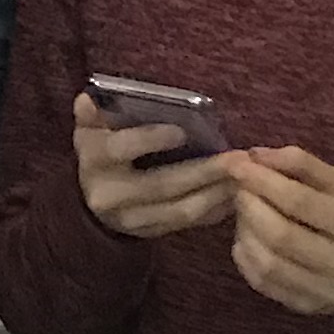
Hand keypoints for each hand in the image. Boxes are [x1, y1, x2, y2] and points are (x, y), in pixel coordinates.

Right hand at [71, 93, 235, 240]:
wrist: (94, 198)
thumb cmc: (100, 151)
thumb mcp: (90, 130)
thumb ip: (91, 113)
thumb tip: (89, 99)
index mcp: (95, 162)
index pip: (120, 150)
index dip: (149, 139)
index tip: (182, 131)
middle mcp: (110, 196)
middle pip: (161, 185)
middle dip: (203, 172)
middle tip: (237, 158)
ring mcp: (132, 220)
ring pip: (180, 212)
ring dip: (216, 194)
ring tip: (243, 175)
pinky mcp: (151, 234)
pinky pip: (189, 225)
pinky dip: (215, 211)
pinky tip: (236, 195)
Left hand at [221, 146, 333, 319]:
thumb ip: (305, 166)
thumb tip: (256, 155)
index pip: (300, 202)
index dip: (263, 182)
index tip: (240, 166)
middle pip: (280, 234)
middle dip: (250, 206)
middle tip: (240, 189)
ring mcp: (326, 292)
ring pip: (267, 263)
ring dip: (244, 231)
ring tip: (243, 212)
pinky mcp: (308, 307)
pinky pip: (264, 283)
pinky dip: (246, 257)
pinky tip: (247, 239)